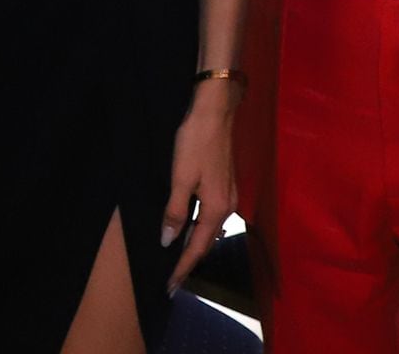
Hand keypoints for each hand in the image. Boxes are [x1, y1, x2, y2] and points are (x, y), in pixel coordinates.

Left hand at [162, 85, 239, 295]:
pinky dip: (201, 228)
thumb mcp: (180, 178)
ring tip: (179, 259)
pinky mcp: (227, 185)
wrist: (215, 112)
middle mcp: (228, 207)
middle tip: (173, 279)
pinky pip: (213, 217)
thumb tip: (169, 241)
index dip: (183, 267)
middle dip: (190, 261)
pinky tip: (191, 227)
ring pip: (211, 230)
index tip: (170, 286)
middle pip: (207, 242)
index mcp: (216, 209)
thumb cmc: (195, 143)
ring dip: (196, 245)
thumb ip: (175, 211)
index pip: (197, 247)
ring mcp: (230, 196)